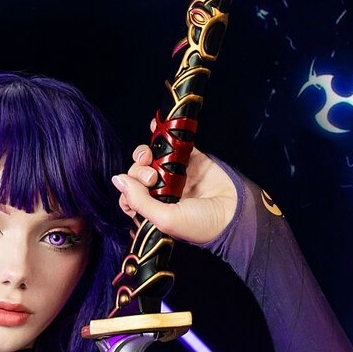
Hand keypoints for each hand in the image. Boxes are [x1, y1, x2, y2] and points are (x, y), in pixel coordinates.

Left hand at [111, 146, 237, 244]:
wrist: (234, 213)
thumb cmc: (200, 225)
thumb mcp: (164, 219)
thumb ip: (139, 200)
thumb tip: (117, 179)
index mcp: (153, 212)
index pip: (129, 197)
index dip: (127, 189)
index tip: (136, 188)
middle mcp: (161, 193)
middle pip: (137, 175)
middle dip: (138, 172)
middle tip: (153, 177)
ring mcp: (175, 175)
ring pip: (150, 158)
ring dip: (145, 154)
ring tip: (151, 157)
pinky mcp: (190, 160)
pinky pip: (172, 144)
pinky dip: (162, 134)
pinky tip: (156, 126)